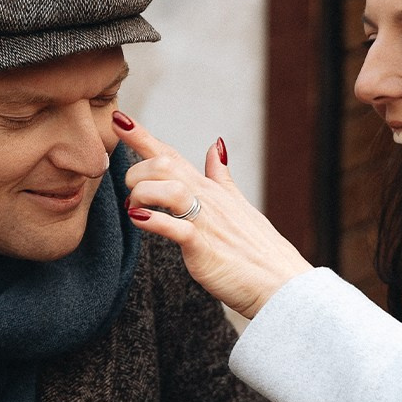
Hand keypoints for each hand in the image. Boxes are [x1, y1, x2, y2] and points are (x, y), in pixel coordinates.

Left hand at [113, 114, 312, 318]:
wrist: (282, 282)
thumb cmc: (259, 249)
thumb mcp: (238, 204)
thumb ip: (221, 176)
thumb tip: (216, 145)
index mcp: (210, 189)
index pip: (172, 154)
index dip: (142, 136)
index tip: (118, 118)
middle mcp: (207, 199)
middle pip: (165, 164)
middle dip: (136, 171)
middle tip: (130, 193)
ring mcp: (207, 222)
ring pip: (169, 189)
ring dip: (143, 193)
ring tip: (135, 208)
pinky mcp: (204, 248)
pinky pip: (176, 228)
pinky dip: (154, 221)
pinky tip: (140, 219)